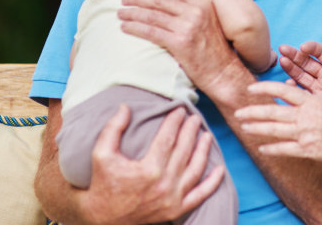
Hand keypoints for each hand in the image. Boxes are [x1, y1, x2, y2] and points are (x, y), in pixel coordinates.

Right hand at [79, 105, 224, 223]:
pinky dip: (212, 183)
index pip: (168, 138)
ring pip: (196, 169)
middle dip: (191, 131)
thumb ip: (113, 129)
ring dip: (203, 150)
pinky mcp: (176, 210)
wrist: (103, 219)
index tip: (179, 109)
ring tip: (206, 134)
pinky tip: (219, 169)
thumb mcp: (102, 154)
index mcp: (148, 170)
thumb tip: (125, 106)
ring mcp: (172, 199)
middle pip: (184, 150)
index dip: (175, 121)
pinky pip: (200, 195)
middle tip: (194, 117)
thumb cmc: (103, 184)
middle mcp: (164, 185)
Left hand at [118, 0, 238, 92]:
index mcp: (203, 3)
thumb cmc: (215, 49)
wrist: (223, 71)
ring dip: (132, 13)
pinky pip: (150, 32)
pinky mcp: (179, 43)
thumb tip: (168, 1)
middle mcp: (195, 12)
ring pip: (152, 15)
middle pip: (159, 0)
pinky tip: (125, 28)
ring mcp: (187, 27)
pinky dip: (135, 28)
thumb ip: (193, 9)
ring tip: (121, 13)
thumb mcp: (210, 21)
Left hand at [235, 80, 321, 169]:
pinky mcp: (307, 150)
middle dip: (252, 111)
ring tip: (244, 127)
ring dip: (256, 128)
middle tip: (238, 112)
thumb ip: (312, 103)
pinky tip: (262, 148)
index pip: (282, 91)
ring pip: (274, 130)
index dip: (265, 88)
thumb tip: (297, 101)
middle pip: (272, 111)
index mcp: (311, 101)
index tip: (251, 88)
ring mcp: (305, 134)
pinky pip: (284, 149)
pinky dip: (271, 149)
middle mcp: (305, 116)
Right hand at [279, 41, 321, 122]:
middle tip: (283, 49)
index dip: (312, 48)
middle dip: (295, 54)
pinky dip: (292, 88)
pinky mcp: (316, 102)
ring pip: (301, 74)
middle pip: (307, 61)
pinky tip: (287, 84)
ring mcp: (320, 88)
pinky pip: (301, 93)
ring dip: (291, 67)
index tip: (303, 47)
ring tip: (281, 61)